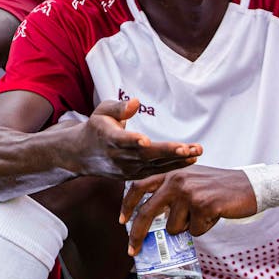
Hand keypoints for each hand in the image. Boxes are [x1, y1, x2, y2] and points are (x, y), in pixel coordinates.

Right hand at [74, 99, 201, 179]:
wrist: (82, 155)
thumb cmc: (96, 127)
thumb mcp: (102, 111)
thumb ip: (119, 107)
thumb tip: (136, 102)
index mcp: (108, 137)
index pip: (121, 139)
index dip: (132, 140)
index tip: (144, 141)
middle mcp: (118, 156)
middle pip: (144, 155)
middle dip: (166, 152)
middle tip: (187, 148)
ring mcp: (127, 168)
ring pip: (154, 165)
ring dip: (176, 159)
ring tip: (196, 152)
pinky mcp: (134, 175)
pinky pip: (156, 170)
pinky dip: (173, 165)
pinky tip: (190, 159)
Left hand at [119, 165, 257, 255]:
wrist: (249, 186)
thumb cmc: (218, 186)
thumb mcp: (191, 179)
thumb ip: (171, 192)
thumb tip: (152, 219)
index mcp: (171, 173)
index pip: (139, 186)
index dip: (127, 204)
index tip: (121, 220)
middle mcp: (176, 180)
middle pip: (147, 212)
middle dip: (137, 234)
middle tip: (133, 251)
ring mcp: (189, 192)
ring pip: (173, 227)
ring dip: (188, 227)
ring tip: (203, 213)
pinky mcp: (203, 205)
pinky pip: (194, 231)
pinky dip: (204, 229)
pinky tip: (214, 215)